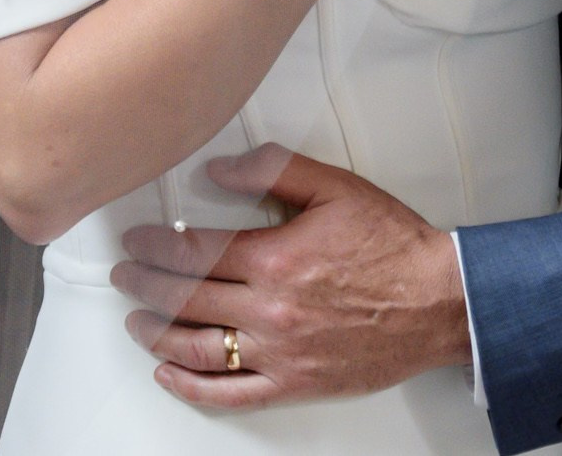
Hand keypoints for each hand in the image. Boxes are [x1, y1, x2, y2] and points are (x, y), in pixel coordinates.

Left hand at [112, 145, 471, 409]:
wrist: (438, 301)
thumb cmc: (392, 245)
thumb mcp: (336, 187)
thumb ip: (274, 170)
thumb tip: (220, 168)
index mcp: (275, 258)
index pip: (193, 251)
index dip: (155, 245)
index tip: (137, 239)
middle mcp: (269, 310)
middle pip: (185, 298)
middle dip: (143, 284)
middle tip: (124, 274)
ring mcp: (279, 353)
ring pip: (197, 348)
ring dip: (156, 333)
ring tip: (135, 318)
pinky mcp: (294, 383)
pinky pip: (229, 393)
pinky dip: (190, 386)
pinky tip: (168, 372)